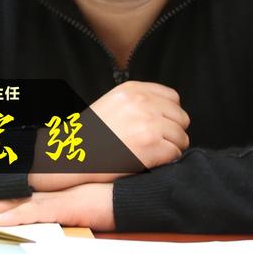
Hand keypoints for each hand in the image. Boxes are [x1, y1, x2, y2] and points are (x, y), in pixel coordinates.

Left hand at [0, 182, 113, 230]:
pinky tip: (1, 221)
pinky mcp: (66, 205)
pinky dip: (18, 216)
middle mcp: (49, 192)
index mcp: (50, 192)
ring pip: (16, 204)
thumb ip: (62, 203)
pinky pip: (37, 211)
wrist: (125, 193)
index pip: (16, 194)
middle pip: (10, 198)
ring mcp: (56, 197)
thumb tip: (47, 208)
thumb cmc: (106, 198)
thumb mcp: (79, 201)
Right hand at [29, 80, 189, 190]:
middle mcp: (142, 101)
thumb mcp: (113, 104)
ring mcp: (148, 122)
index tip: (161, 128)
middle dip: (173, 133)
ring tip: (152, 156)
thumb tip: (167, 112)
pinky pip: (175, 154)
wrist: (71, 154)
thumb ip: (138, 102)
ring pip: (181, 137)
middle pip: (180, 117)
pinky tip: (150, 164)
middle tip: (158, 145)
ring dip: (172, 149)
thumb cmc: (91, 135)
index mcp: (133, 89)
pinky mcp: (151, 145)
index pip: (172, 98)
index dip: (169, 115)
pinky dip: (167, 162)